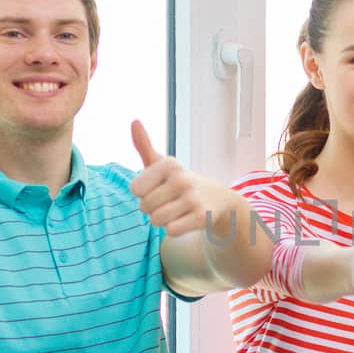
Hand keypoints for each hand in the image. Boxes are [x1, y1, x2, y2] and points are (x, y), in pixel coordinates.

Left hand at [130, 120, 211, 236]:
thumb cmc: (182, 182)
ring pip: (156, 220)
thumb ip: (144, 145)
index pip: (135, 189)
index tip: (158, 188)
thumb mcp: (163, 164)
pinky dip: (175, 229)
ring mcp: (192, 198)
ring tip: (177, 210)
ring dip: (164, 220)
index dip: (143, 193)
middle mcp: (181, 179)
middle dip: (153, 209)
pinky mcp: (201, 217)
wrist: (219, 200)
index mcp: (169, 164)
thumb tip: (134, 121)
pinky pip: (171, 231)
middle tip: (169, 201)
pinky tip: (186, 220)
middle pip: (144, 207)